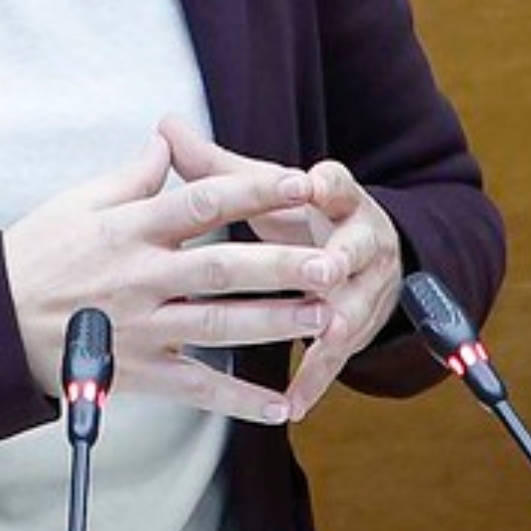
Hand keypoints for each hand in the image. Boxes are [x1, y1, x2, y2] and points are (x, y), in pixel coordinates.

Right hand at [0, 132, 336, 424]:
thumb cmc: (34, 255)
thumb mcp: (77, 202)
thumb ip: (133, 177)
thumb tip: (168, 140)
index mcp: (130, 228)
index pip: (203, 202)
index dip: (254, 191)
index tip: (301, 181)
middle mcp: (140, 277)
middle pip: (222, 269)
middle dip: (279, 266)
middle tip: (331, 263)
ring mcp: (140, 328)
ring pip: (218, 326)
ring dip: (274, 325)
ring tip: (326, 319)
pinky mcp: (137, 372)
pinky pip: (196, 389)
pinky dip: (239, 401)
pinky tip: (282, 406)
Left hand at [160, 116, 408, 422]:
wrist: (366, 255)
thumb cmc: (303, 215)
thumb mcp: (269, 188)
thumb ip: (218, 166)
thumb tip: (165, 126)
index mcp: (339, 198)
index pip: (337, 184)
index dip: (324, 186)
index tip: (307, 184)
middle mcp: (361, 241)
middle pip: (354, 248)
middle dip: (339, 259)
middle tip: (323, 270)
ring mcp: (363, 288)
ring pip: (352, 307)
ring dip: (337, 323)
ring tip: (322, 335)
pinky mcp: (355, 329)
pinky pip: (336, 358)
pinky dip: (315, 380)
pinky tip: (291, 403)